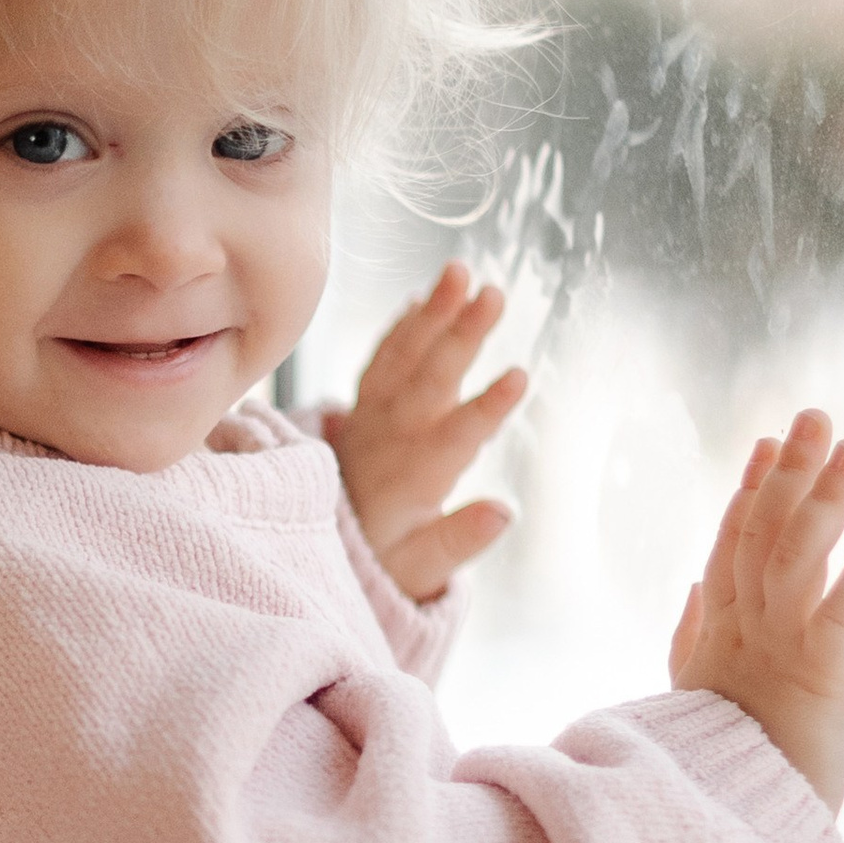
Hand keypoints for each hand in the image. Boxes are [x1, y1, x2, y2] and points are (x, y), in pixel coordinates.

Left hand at [317, 262, 526, 602]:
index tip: (518, 376)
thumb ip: (457, 541)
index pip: (455, 439)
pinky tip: (422, 297)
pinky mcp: (365, 405)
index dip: (485, 409)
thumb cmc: (385, 560)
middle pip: (429, 381)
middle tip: (494, 294)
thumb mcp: (420, 571)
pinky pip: (380, 359)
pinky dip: (399, 327)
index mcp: (414, 478)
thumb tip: (505, 513)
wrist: (325, 547)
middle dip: (461, 336)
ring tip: (460, 271)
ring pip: (403, 357)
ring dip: (432, 313)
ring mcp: (373, 416)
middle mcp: (391, 439)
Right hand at [669, 410, 843, 814]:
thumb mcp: (698, 695)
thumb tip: (695, 589)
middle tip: (815, 416)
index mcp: (720, 634)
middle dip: (789, 474)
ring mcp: (778, 651)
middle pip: (764, 536)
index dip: (751, 491)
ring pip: (797, 560)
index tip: (769, 442)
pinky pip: (840, 618)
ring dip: (826, 501)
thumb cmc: (718, 769)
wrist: (730, 835)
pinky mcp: (818, 680)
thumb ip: (693, 637)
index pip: (733, 545)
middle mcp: (745, 632)